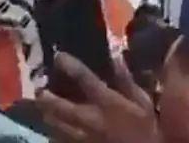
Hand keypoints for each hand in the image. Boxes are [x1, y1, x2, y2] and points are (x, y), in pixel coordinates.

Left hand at [36, 53, 160, 142]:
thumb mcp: (143, 105)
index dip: (68, 64)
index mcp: (107, 103)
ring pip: (55, 125)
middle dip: (45, 97)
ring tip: (43, 110)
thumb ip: (127, 81)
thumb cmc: (149, 132)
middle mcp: (90, 119)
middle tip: (40, 91)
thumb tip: (116, 55)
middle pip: (58, 105)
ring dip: (48, 116)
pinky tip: (56, 131)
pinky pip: (60, 141)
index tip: (58, 56)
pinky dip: (56, 135)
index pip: (83, 78)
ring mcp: (82, 137)